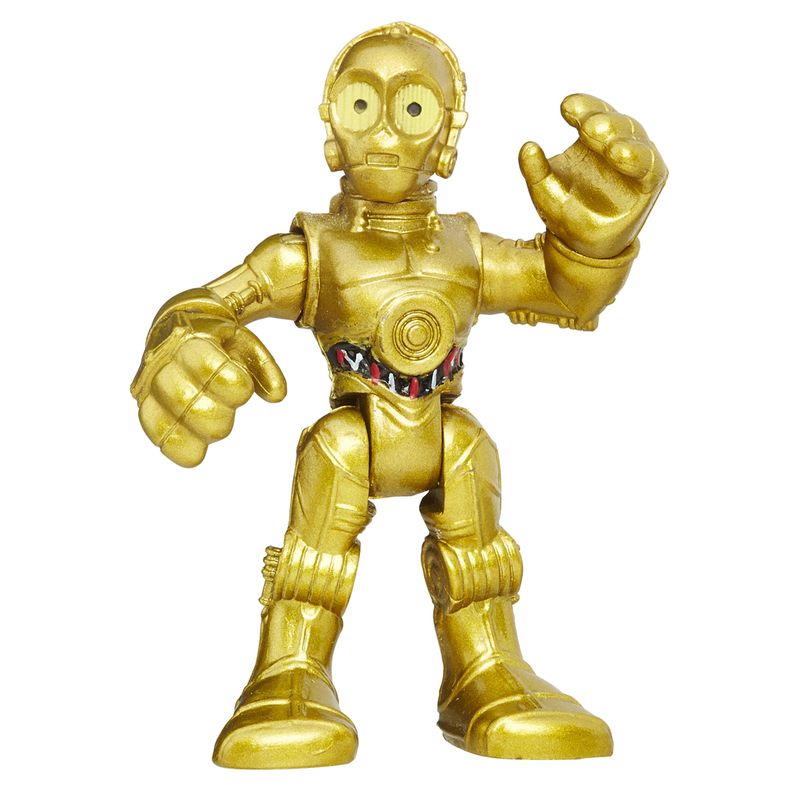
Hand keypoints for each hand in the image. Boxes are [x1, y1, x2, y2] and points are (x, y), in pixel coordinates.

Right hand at [131, 312, 285, 466]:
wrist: (179, 326)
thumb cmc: (218, 342)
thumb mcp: (244, 344)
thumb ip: (264, 367)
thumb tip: (278, 396)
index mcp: (191, 339)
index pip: (205, 364)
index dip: (229, 383)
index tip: (244, 389)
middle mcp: (164, 360)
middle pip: (180, 395)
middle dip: (213, 413)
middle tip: (229, 412)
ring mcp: (150, 383)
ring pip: (161, 414)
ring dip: (195, 431)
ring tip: (216, 432)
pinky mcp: (145, 402)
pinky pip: (152, 428)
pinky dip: (174, 444)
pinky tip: (195, 454)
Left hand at [519, 94, 666, 258]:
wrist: (582, 247)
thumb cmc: (565, 213)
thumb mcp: (544, 193)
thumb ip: (535, 171)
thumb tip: (527, 146)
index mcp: (591, 140)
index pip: (591, 114)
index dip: (583, 108)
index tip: (565, 107)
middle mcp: (616, 144)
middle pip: (615, 124)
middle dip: (603, 122)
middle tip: (587, 126)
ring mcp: (634, 162)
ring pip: (635, 139)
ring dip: (622, 139)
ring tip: (609, 146)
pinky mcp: (649, 181)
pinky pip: (649, 166)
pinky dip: (638, 158)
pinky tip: (621, 155)